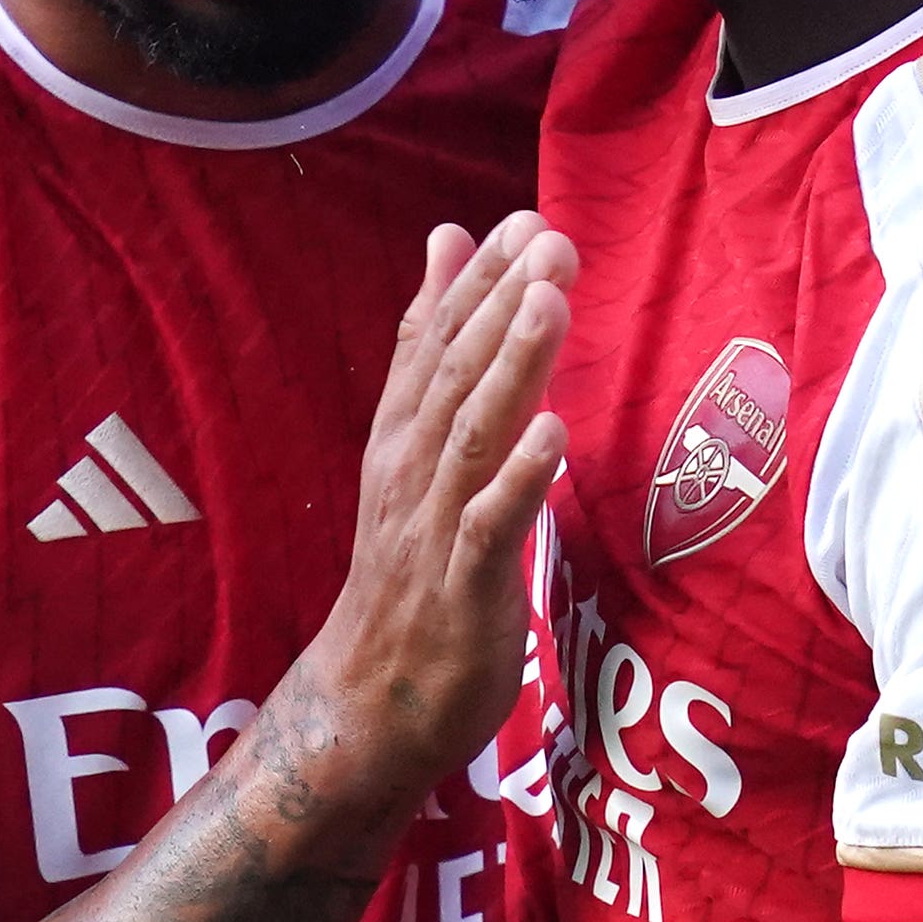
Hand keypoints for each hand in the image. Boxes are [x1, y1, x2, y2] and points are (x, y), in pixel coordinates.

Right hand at [306, 212, 573, 778]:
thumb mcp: (414, 455)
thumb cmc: (411, 572)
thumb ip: (432, 352)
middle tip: (549, 238)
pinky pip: (490, 526)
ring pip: (472, 436)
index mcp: (400, 440)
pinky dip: (518, 479)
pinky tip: (551, 435)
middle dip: (501, 304)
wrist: (370, 702)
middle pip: (455, 376)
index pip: (431, 346)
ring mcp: (432, 529)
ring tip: (549, 304)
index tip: (519, 219)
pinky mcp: (462, 588)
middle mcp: (409, 472)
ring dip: (511, 368)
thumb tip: (446, 241)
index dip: (475, 283)